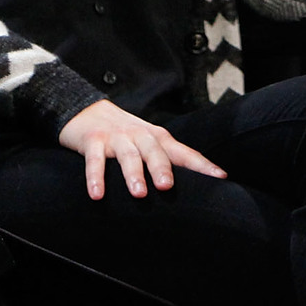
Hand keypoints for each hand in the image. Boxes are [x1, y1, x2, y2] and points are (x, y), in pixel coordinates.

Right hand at [57, 100, 225, 199]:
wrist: (85, 111)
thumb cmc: (124, 135)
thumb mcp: (146, 143)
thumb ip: (165, 161)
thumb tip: (194, 190)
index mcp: (156, 138)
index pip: (182, 152)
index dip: (201, 164)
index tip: (219, 178)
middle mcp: (139, 135)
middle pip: (154, 150)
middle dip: (161, 167)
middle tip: (167, 187)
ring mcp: (116, 137)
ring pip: (127, 154)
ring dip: (133, 173)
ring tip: (139, 194)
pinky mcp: (93, 141)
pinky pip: (95, 160)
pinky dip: (95, 177)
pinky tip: (97, 194)